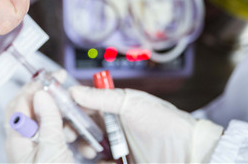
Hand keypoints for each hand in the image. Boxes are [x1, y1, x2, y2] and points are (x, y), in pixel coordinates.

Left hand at [5, 71, 74, 162]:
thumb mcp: (52, 149)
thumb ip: (48, 121)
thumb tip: (41, 93)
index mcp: (17, 140)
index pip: (21, 102)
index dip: (37, 86)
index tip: (55, 77)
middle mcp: (21, 142)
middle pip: (26, 108)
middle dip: (43, 94)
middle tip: (59, 85)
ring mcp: (32, 149)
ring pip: (39, 119)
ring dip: (55, 111)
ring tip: (70, 111)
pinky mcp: (44, 155)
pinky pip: (49, 132)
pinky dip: (61, 126)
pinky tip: (73, 129)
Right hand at [70, 87, 222, 162]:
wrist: (188, 153)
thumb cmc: (165, 123)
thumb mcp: (131, 104)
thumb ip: (102, 98)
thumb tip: (75, 90)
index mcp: (115, 108)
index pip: (85, 106)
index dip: (70, 109)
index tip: (59, 113)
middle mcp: (113, 127)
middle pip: (83, 128)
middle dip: (73, 131)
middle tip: (70, 134)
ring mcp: (117, 147)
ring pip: (89, 148)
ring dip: (85, 148)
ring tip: (92, 149)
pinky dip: (96, 163)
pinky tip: (98, 161)